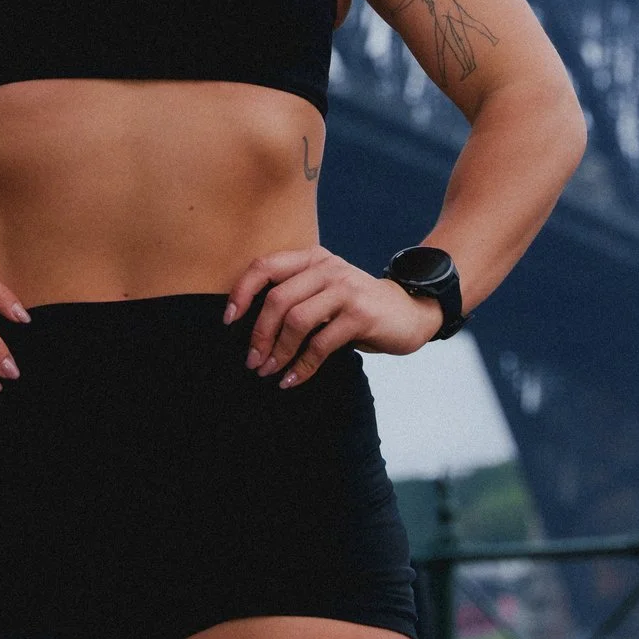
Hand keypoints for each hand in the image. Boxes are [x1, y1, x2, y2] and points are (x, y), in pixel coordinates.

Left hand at [224, 246, 444, 387]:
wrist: (409, 311)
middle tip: (253, 362)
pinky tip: (293, 379)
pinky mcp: (361, 315)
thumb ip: (296, 296)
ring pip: (297, 321)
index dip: (241, 293)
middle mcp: (327, 268)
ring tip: (270, 371)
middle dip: (259, 335)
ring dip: (278, 352)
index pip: (265, 266)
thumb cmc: (356, 306)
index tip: (229, 321)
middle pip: (277, 299)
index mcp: (312, 258)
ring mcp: (345, 289)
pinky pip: (321, 344)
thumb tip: (252, 330)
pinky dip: (302, 366)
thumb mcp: (324, 290)